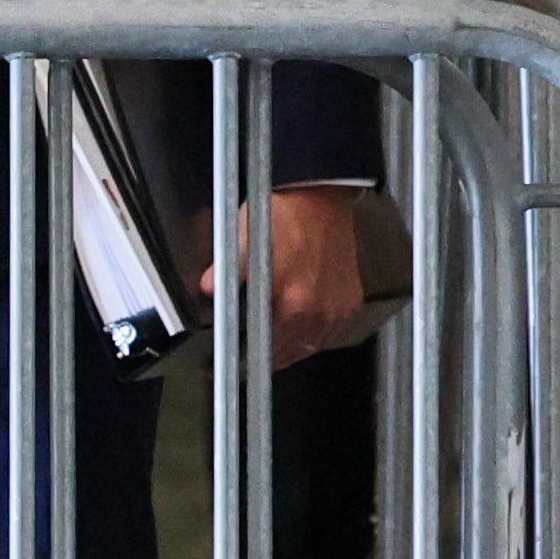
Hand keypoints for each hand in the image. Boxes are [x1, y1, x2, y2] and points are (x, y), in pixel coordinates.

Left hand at [239, 185, 368, 360]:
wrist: (319, 197)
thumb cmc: (283, 215)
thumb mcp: (241, 242)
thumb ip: (226, 273)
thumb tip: (209, 290)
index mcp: (291, 304)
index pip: (267, 351)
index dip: (248, 359)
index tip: (237, 361)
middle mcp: (318, 312)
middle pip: (290, 353)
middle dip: (269, 356)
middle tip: (253, 355)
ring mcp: (337, 308)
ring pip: (312, 346)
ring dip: (293, 349)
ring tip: (275, 345)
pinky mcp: (351, 300)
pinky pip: (332, 332)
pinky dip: (316, 335)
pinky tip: (302, 329)